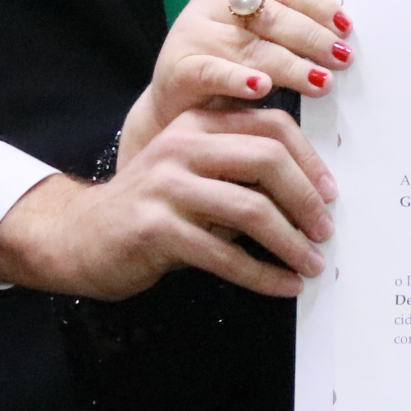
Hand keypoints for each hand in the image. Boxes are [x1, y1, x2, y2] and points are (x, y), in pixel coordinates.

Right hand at [0, 99, 337, 300]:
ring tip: (311, 264)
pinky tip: (283, 286)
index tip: (331, 194)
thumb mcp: (194, 172)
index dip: (310, 161)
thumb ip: (238, 169)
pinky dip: (262, 274)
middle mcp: (182, 146)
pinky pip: (224, 254)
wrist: (79, 235)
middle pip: (268, 160)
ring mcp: (167, 186)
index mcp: (198, 124)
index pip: (272, 126)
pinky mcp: (155, 229)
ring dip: (290, 242)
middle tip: (325, 231)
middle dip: (306, 200)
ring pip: (251, 210)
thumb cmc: (151, 207)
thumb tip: (311, 194)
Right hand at [121, 0, 353, 160]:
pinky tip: (264, 89)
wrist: (172, 109)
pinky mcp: (178, 68)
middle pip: (271, 15)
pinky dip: (240, 80)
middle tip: (343, 58)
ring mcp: (193, 34)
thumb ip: (289, 34)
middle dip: (312, 37)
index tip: (346, 26)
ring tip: (322, 83)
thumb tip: (344, 40)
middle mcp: (213, 5)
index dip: (317, 3)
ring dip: (291, 65)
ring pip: (250, 46)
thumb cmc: (227, 74)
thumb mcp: (257, 44)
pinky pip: (213, 71)